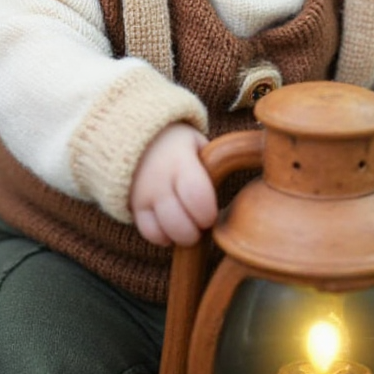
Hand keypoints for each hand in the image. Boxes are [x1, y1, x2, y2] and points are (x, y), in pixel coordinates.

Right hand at [130, 123, 216, 246]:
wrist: (140, 137)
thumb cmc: (180, 146)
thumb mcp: (199, 145)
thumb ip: (214, 167)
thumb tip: (239, 191)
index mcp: (180, 160)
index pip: (196, 195)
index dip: (206, 213)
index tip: (210, 214)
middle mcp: (158, 179)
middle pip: (178, 222)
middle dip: (195, 232)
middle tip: (201, 223)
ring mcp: (143, 194)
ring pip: (162, 232)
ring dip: (180, 236)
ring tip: (189, 225)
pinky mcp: (133, 206)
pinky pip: (149, 233)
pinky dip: (163, 236)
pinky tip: (172, 226)